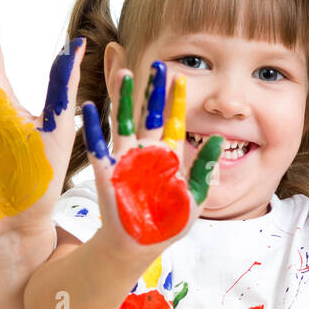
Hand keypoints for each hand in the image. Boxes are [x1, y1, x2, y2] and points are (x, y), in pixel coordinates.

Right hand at [79, 64, 221, 264]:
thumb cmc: (171, 221)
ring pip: (124, 121)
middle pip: (150, 113)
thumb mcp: (197, 196)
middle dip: (153, 89)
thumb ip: (207, 167)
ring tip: (125, 73)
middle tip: (157, 64)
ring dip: (124, 98)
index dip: (177, 99)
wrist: (141, 243)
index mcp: (170, 154)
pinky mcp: (106, 171)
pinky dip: (92, 127)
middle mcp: (147, 150)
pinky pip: (97, 145)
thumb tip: (219, 138)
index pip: (175, 120)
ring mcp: (126, 158)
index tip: (181, 76)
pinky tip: (88, 108)